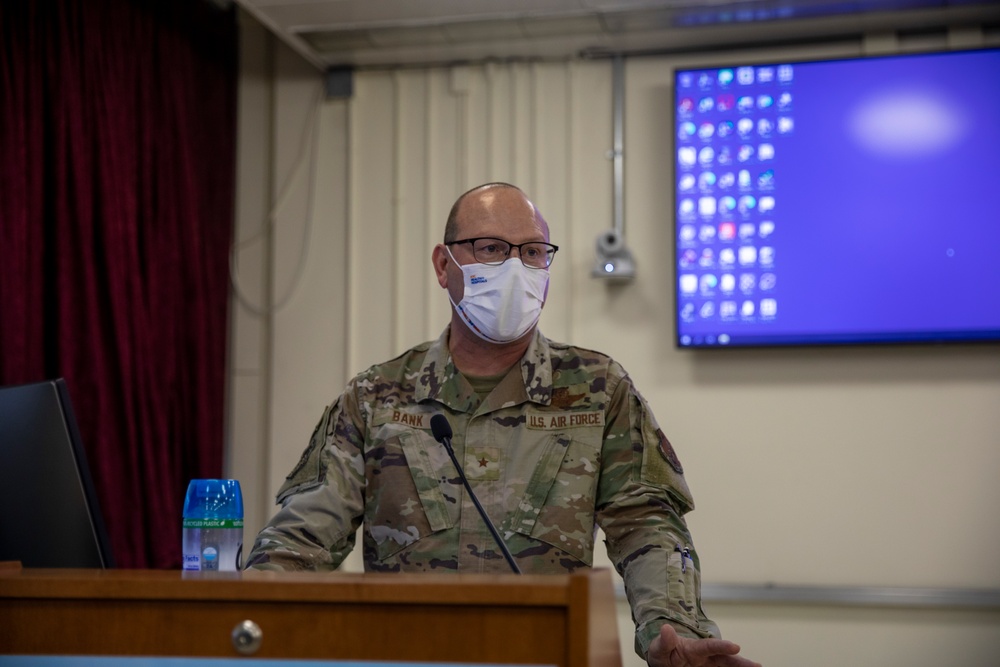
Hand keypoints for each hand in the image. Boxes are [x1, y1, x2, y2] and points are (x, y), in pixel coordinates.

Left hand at [646, 624, 760, 666]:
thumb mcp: (659, 647)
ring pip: (728, 666)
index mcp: (694, 648)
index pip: (709, 646)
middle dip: (741, 662)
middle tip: (757, 665)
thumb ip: (664, 641)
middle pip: (726, 659)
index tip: (736, 646)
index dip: (722, 646)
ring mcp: (710, 666)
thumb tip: (666, 629)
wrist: (663, 662)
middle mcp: (706, 657)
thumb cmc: (662, 652)